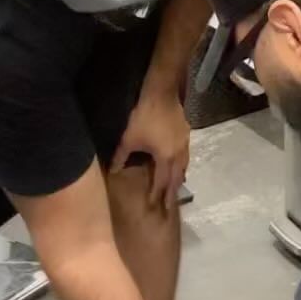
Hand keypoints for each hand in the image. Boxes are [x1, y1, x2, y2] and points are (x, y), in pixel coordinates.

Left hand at [111, 87, 190, 210]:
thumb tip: (114, 171)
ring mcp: (184, 142)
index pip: (161, 181)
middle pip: (177, 177)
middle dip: (172, 192)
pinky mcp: (186, 132)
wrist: (161, 93)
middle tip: (170, 206)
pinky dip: (181, 164)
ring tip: (176, 187)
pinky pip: (185, 155)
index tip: (154, 206)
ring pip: (184, 166)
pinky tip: (177, 162)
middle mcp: (178, 153)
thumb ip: (121, 157)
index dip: (157, 194)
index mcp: (165, 157)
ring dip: (179, 178)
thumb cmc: (144, 117)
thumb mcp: (128, 139)